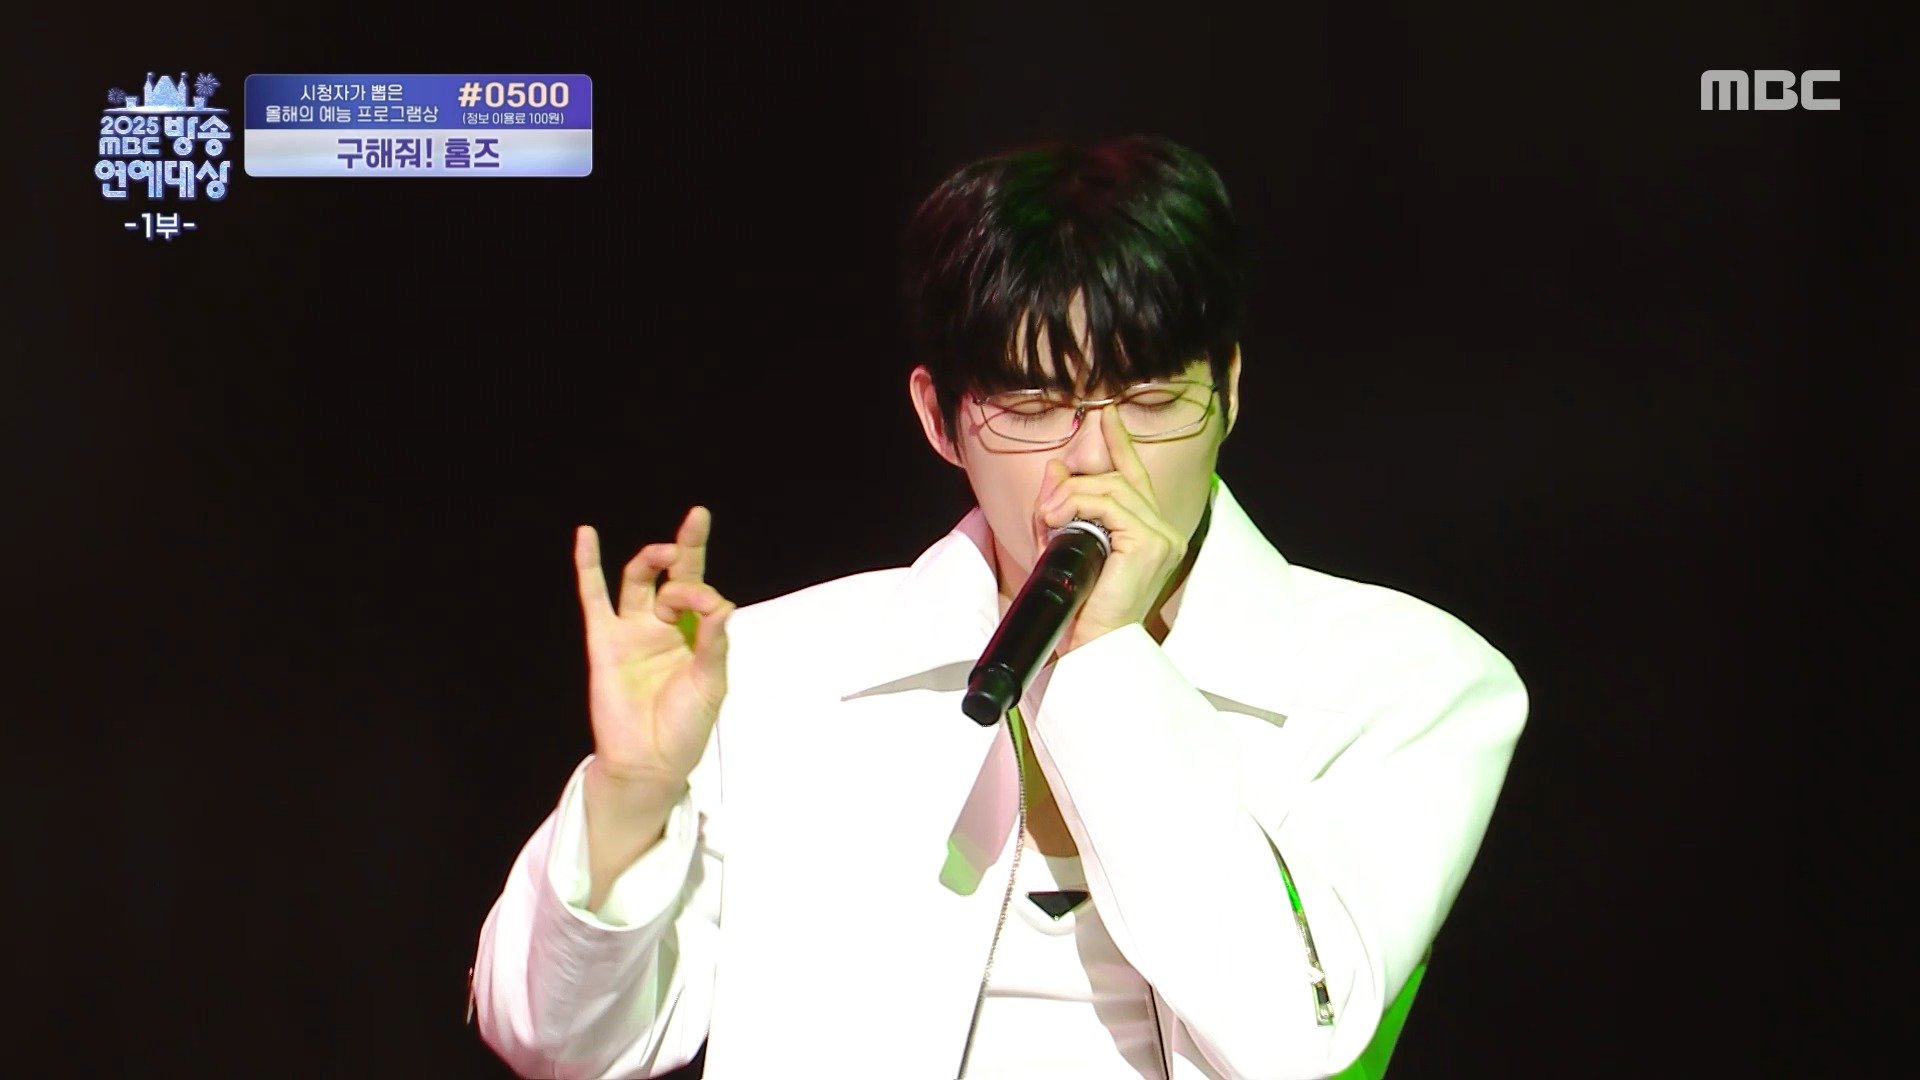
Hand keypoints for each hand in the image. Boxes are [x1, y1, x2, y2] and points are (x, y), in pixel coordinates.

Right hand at [573, 506, 734, 800]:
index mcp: (694, 635)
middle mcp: (663, 627)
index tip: (711, 603)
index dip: (704, 582)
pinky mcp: (604, 642)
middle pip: (673, 576)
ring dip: (652, 558)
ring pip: (639, 580)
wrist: (650, 760)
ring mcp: (632, 632)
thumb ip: (714, 642)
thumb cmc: (685, 726)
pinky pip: (594, 599)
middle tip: (692, 543)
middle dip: (684, 555)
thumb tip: (721, 604)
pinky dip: (588, 566)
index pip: (700, 590)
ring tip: (664, 551)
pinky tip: (586, 536)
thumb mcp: (711, 682)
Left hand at [1034, 408, 1189, 654]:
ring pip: (1112, 488)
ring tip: (1047, 520)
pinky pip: (1110, 504)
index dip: (1120, 443)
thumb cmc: (1080, 608)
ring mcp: (1162, 537)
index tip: (1105, 415)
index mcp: (1150, 533)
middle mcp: (1164, 532)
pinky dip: (1077, 505)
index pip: (1135, 477)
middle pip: (1118, 478)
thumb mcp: (1066, 545)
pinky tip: (1058, 520)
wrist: (1090, 648)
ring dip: (1069, 498)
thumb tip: (1055, 468)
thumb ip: (1065, 505)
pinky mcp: (1151, 544)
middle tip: (1046, 508)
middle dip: (1074, 485)